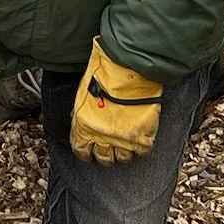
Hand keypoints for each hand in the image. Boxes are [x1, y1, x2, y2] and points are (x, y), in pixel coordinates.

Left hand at [69, 39, 162, 164]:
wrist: (128, 65)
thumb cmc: (103, 72)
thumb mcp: (84, 91)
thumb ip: (83, 110)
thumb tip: (80, 118)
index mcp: (84, 126)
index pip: (81, 150)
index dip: (86, 152)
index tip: (89, 151)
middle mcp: (102, 136)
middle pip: (103, 158)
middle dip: (105, 155)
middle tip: (110, 148)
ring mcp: (123, 139)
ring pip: (122, 158)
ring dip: (123, 153)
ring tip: (126, 144)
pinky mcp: (142, 136)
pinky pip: (143, 151)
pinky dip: (142, 147)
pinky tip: (141, 139)